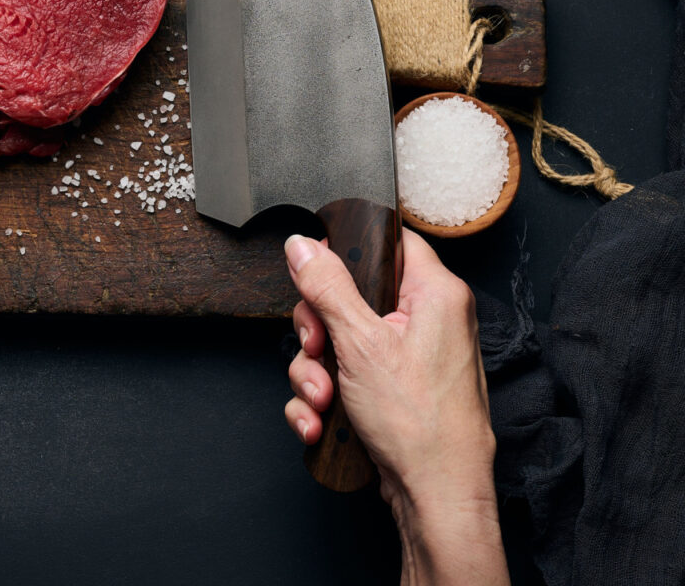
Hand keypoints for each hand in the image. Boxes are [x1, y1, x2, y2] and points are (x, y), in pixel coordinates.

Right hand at [283, 229, 507, 585]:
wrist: (434, 495)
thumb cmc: (421, 424)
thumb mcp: (361, 343)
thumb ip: (328, 287)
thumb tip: (302, 245)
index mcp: (434, 294)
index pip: (390, 240)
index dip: (348, 248)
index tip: (316, 269)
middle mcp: (425, 321)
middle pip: (349, 295)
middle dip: (317, 330)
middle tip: (317, 348)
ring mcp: (406, 358)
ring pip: (337, 342)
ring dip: (313, 373)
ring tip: (320, 400)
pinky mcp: (389, 390)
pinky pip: (342, 377)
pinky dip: (322, 399)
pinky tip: (319, 422)